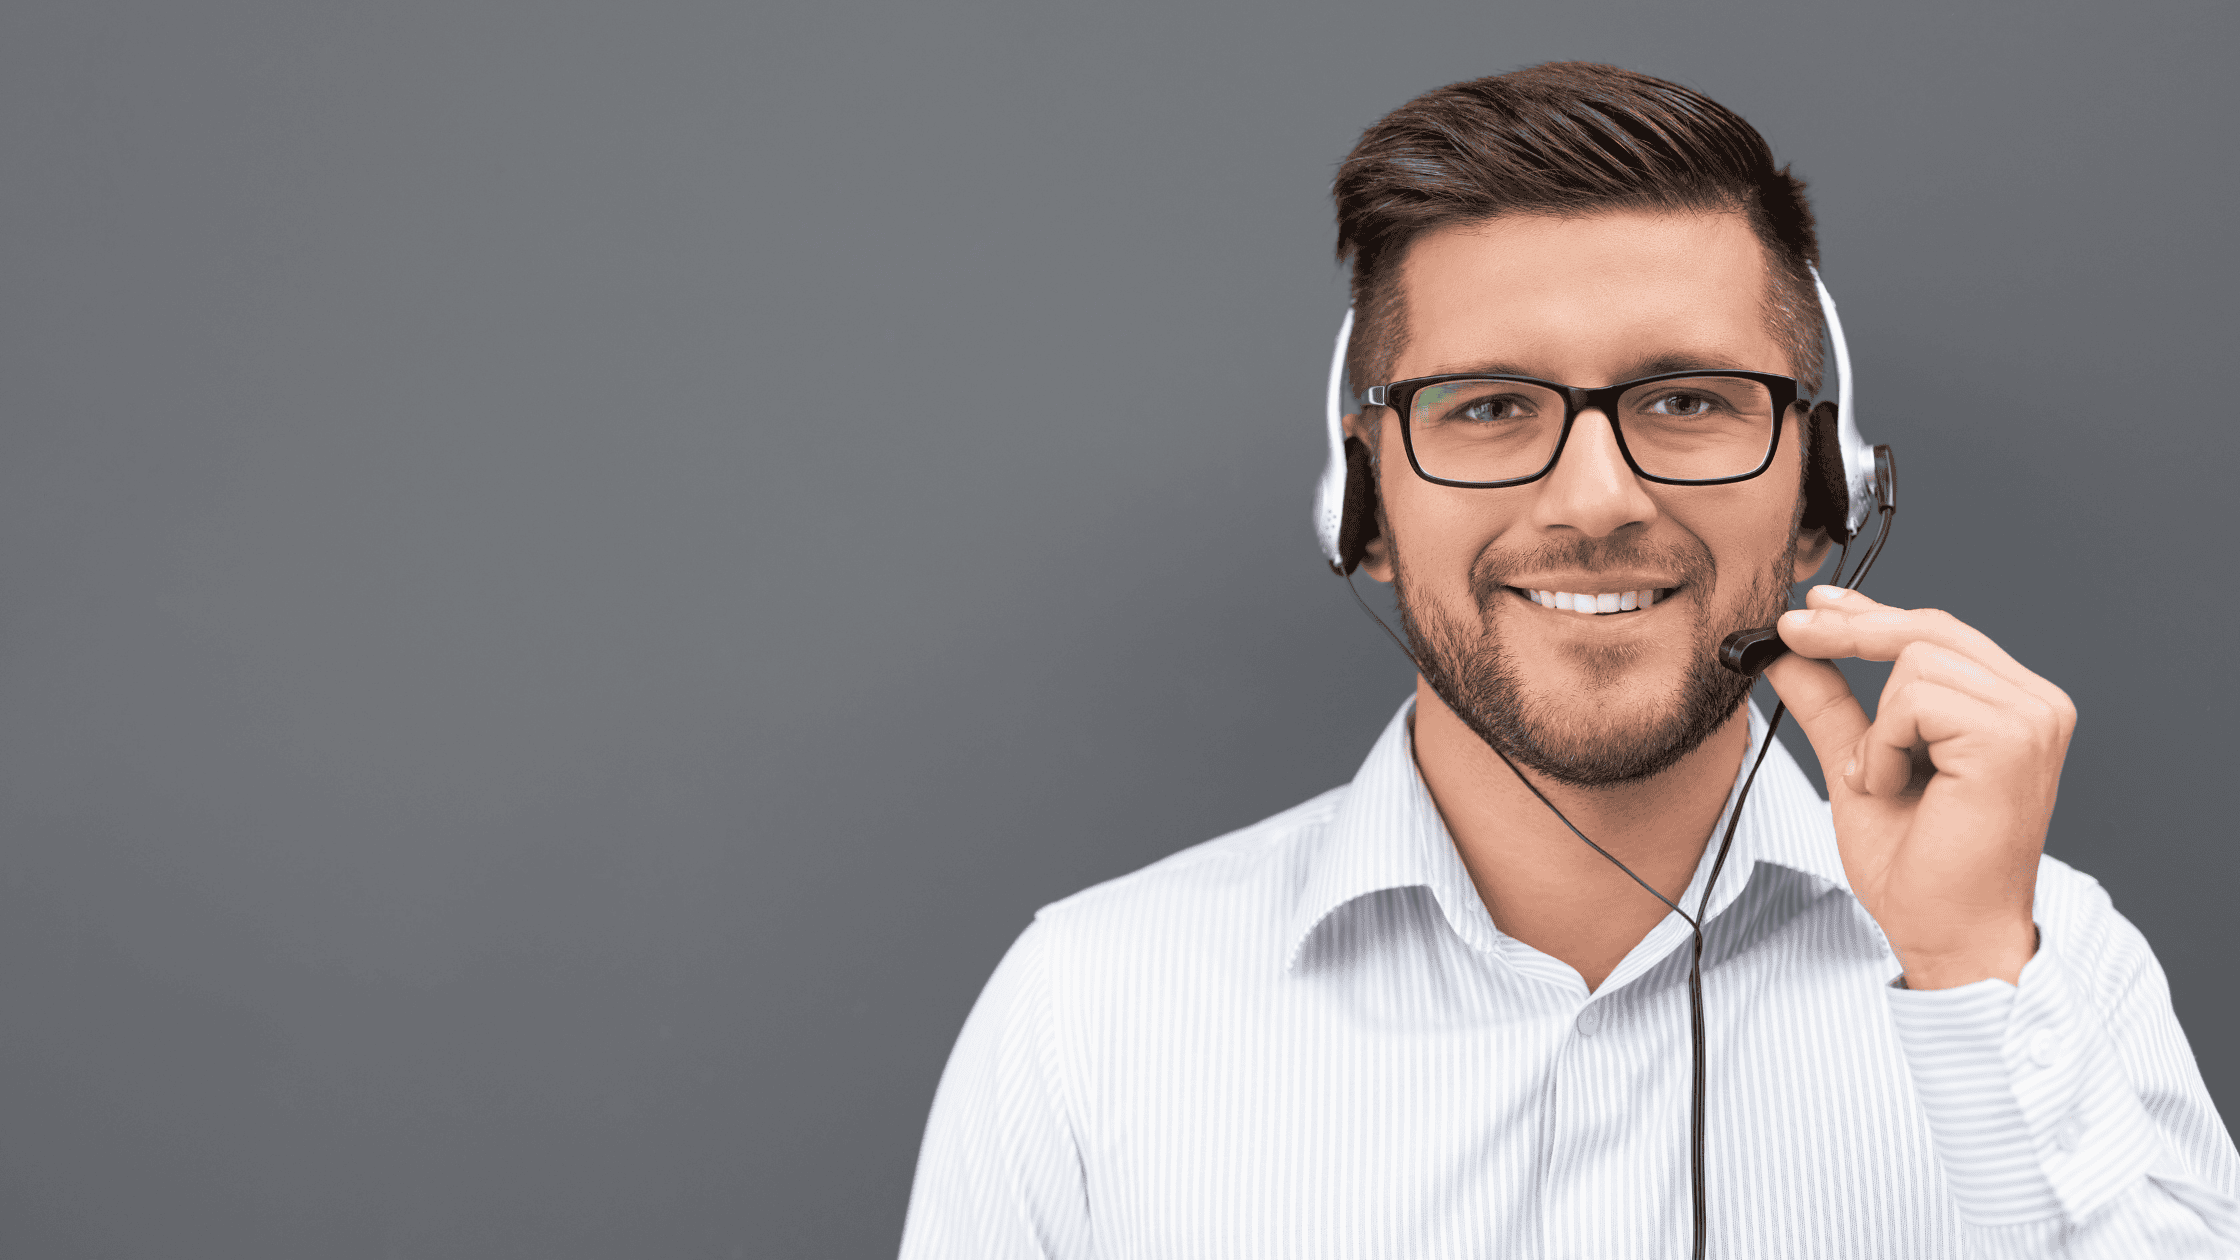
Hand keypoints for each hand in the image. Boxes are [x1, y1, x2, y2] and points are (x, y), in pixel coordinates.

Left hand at [1761, 586, 2073, 988]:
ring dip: (1874, 728)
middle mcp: (2034, 703)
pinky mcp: (2012, 737)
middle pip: (1927, 628)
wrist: (1947, 935)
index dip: (1870, 612)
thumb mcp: (1859, 765)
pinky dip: (1883, 747)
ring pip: (1914, 661)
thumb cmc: (1918, 867)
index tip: (1813, 604)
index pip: (1937, 633)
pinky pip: (1914, 699)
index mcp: (2011, 706)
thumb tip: (1788, 653)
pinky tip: (1893, 789)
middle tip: (1790, 634)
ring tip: (1881, 781)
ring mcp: (2032, 716)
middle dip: (1848, 630)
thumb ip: (1832, 706)